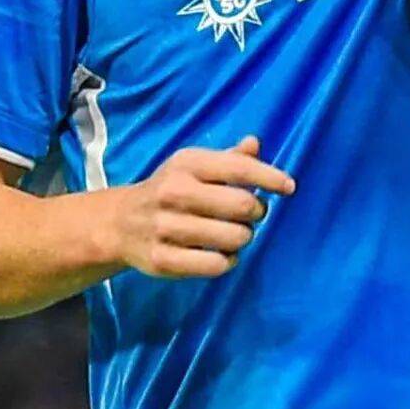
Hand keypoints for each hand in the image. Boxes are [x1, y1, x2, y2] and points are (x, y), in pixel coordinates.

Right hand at [115, 136, 294, 278]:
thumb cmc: (171, 188)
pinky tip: (225, 254)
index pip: (239, 169)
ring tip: (236, 233)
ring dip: (244, 237)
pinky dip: (228, 260)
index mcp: (187, 163)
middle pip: (242, 206)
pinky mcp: (162, 260)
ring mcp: (166, 227)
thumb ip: (228, 158)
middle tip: (253, 213)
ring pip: (233, 238)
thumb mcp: (194, 165)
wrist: (120, 222)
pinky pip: (215, 265)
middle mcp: (174, 192)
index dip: (269, 178)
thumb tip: (255, 144)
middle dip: (257, 211)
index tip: (289, 187)